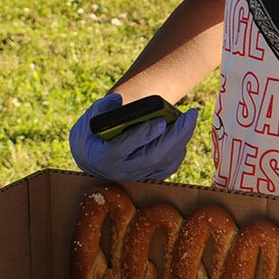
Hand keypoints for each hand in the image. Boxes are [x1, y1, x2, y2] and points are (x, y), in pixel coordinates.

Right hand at [68, 94, 199, 181]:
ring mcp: (136, 176)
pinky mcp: (147, 177)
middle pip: (154, 156)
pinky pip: (168, 167)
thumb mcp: (88, 119)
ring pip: (165, 163)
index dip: (144, 135)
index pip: (125, 147)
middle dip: (175, 135)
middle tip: (190, 114)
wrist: (90, 159)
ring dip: (181, 140)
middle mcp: (122, 170)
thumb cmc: (90, 135)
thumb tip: (119, 102)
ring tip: (190, 119)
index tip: (161, 121)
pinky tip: (184, 134)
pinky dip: (179, 151)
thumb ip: (101, 109)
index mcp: (104, 156)